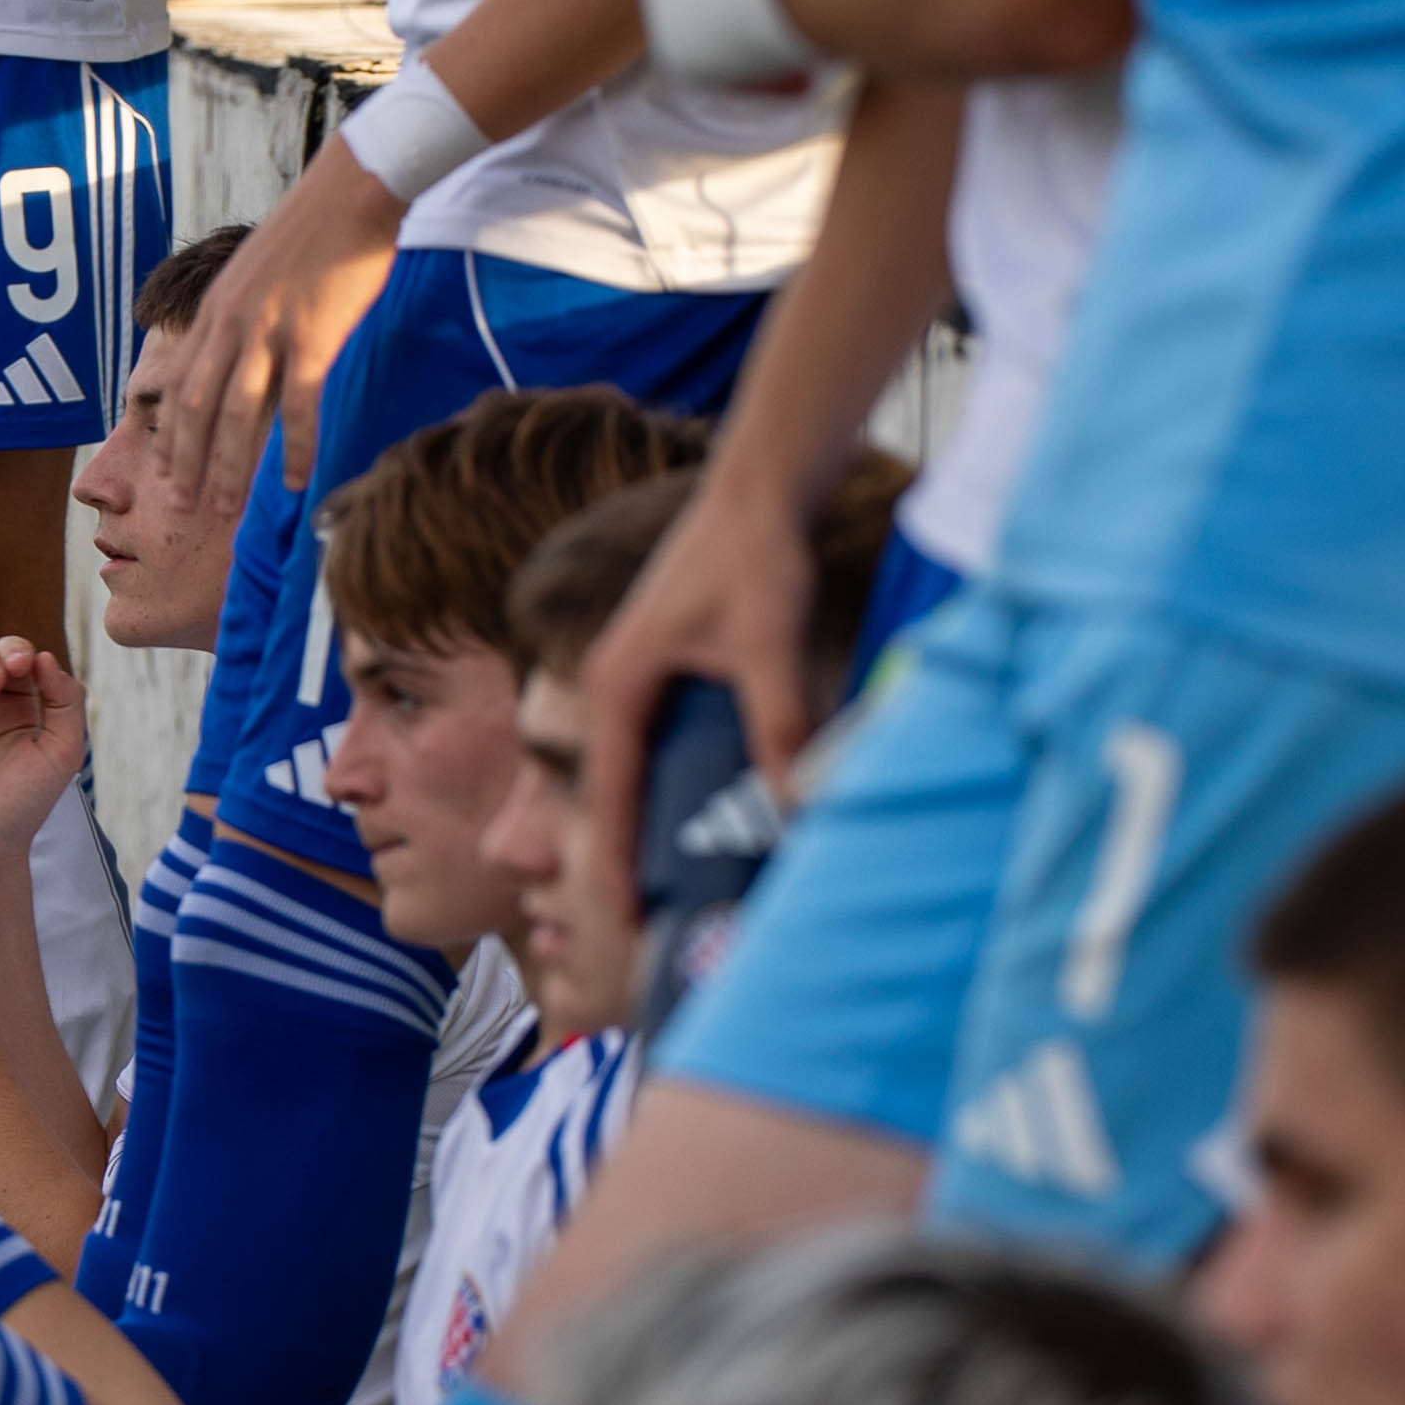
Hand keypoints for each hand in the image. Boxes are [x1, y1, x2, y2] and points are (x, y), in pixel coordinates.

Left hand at [154, 156, 400, 526]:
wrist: (354, 186)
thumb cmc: (316, 228)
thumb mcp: (259, 269)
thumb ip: (244, 311)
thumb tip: (245, 352)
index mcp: (216, 307)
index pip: (178, 383)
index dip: (168, 434)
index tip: (166, 474)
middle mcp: (231, 321)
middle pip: (195, 407)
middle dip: (185, 463)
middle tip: (183, 510)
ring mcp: (269, 328)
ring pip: (236, 414)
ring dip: (227, 468)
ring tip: (224, 510)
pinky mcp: (312, 333)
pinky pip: (297, 404)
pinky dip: (295, 448)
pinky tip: (297, 483)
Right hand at [572, 459, 831, 924]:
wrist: (761, 488)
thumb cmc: (754, 558)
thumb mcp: (768, 649)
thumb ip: (778, 726)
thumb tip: (795, 802)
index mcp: (617, 685)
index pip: (609, 795)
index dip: (616, 860)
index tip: (627, 917)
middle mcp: (615, 685)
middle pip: (614, 791)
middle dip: (630, 853)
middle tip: (661, 916)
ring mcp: (636, 675)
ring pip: (636, 769)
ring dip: (654, 821)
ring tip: (683, 877)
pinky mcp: (665, 667)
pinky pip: (660, 745)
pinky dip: (677, 783)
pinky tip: (717, 809)